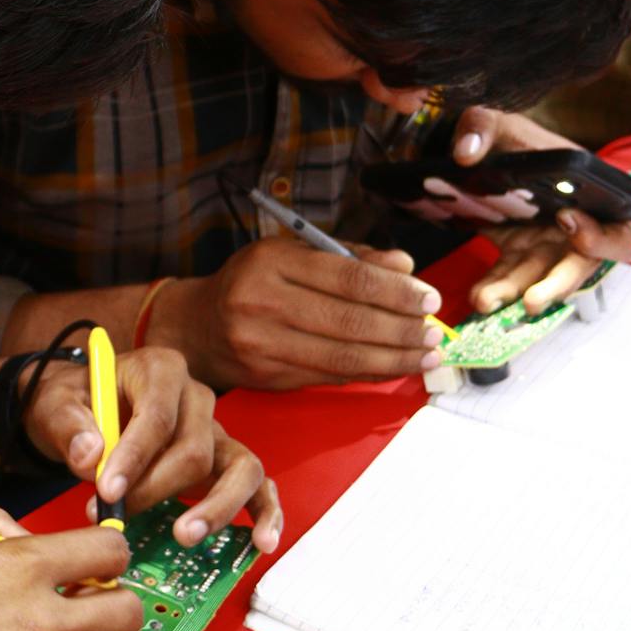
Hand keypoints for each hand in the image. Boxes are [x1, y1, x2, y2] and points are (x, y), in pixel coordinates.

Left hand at [24, 342, 281, 550]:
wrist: (84, 410)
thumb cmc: (74, 405)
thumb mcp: (55, 405)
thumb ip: (69, 426)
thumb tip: (90, 456)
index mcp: (159, 370)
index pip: (157, 415)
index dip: (134, 456)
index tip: (106, 491)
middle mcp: (196, 397)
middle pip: (195, 449)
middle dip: (156, 490)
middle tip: (116, 518)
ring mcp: (216, 431)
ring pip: (239, 467)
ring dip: (216, 507)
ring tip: (183, 536)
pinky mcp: (226, 462)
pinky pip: (258, 485)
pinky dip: (265, 514)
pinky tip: (261, 543)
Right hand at [157, 238, 444, 392]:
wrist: (196, 327)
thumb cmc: (253, 283)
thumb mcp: (292, 254)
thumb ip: (349, 258)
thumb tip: (405, 267)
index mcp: (271, 261)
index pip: (347, 277)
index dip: (394, 291)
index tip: (428, 298)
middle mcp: (262, 301)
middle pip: (349, 320)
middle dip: (401, 329)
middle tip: (434, 331)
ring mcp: (262, 343)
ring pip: (343, 355)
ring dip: (393, 358)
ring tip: (425, 354)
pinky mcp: (267, 376)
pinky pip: (329, 375)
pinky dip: (367, 372)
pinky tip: (393, 367)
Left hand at [452, 107, 630, 314]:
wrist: (490, 151)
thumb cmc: (513, 138)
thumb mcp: (502, 122)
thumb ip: (485, 126)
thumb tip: (465, 153)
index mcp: (592, 196)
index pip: (617, 229)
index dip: (601, 237)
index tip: (567, 222)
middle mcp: (577, 225)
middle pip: (581, 265)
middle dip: (557, 284)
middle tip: (533, 299)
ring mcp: (547, 243)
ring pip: (541, 276)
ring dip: (516, 291)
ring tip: (487, 301)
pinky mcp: (519, 251)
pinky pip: (510, 275)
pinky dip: (494, 287)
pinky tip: (477, 296)